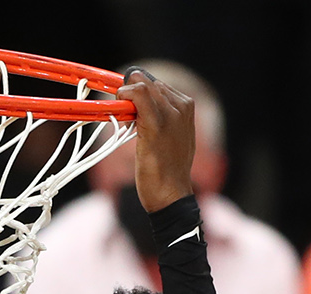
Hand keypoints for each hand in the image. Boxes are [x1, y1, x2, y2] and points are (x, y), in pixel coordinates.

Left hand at [117, 69, 194, 212]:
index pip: (156, 83)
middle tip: (126, 117)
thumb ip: (163, 117)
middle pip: (147, 80)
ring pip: (141, 83)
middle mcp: (182, 105)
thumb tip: (139, 103)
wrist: (172, 194)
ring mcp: (171, 113)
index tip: (132, 111)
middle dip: (130, 94)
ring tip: (127, 122)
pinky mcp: (156, 124)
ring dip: (125, 97)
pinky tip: (123, 115)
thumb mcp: (173, 138)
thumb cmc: (168, 170)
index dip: (138, 93)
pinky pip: (137, 93)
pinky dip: (124, 96)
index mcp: (187, 106)